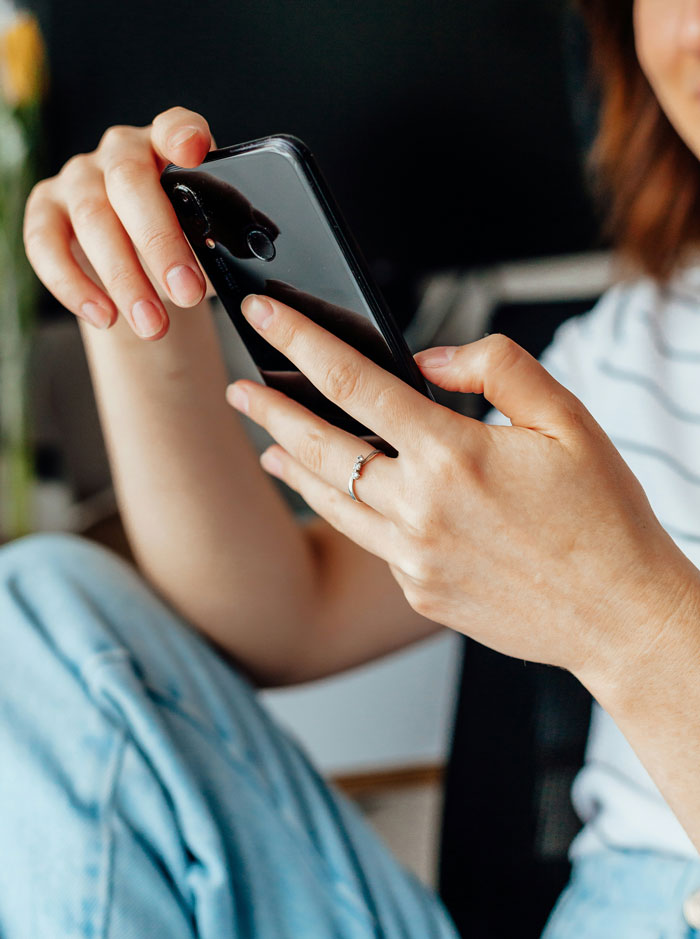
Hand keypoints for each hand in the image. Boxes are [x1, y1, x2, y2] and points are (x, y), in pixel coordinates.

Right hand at [23, 106, 216, 338]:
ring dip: (124, 279)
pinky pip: (45, 244)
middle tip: (187, 294)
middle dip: (160, 243)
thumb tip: (229, 267)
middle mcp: (120, 152)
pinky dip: (73, 285)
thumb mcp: (208, 238)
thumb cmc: (183, 244)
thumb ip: (219, 240)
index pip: (175, 127)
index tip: (193, 151)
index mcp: (168, 147)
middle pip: (129, 184)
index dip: (182, 135)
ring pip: (92, 219)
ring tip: (153, 325)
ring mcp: (78, 177)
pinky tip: (104, 317)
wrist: (143, 266)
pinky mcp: (46, 209)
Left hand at [225, 293, 699, 685]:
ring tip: (266, 446)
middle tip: (237, 389)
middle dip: (269, 411)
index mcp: (454, 455)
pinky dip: (350, 512)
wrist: (620, 615)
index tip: (264, 314)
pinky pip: (370, 542)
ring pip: (329, 501)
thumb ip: (497, 369)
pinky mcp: (418, 591)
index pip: (352, 382)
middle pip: (318, 447)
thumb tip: (430, 360)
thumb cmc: (602, 518)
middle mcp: (420, 509)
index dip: (299, 340)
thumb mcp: (567, 420)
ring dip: (291, 468)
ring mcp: (413, 558)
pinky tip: (344, 500)